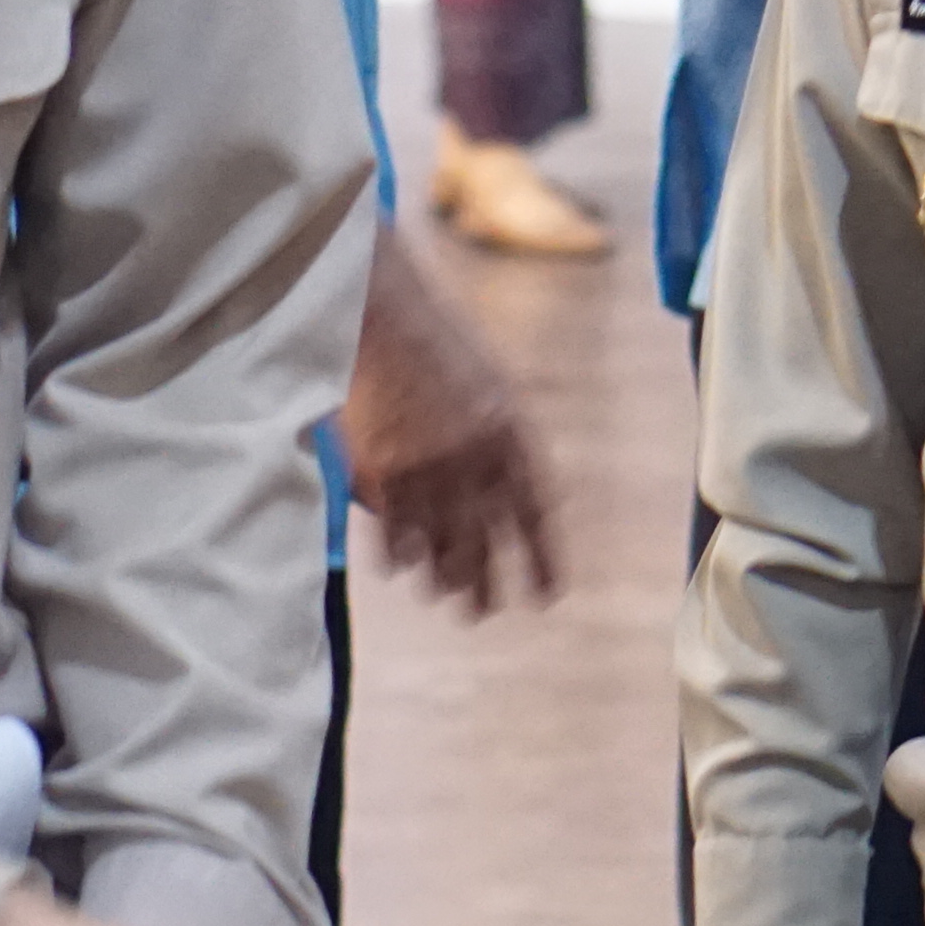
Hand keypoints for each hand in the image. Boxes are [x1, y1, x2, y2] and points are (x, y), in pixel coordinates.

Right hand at [346, 233, 560, 617]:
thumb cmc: (438, 346)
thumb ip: (505, 442)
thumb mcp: (493, 386)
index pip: (534, 515)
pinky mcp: (378, 472)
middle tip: (482, 611)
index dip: (541, 560)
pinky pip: (392, 534)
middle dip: (485, 585)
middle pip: (483, 544)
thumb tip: (517, 500)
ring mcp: (422, 469)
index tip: (547, 596)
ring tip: (444, 596)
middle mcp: (470, 460)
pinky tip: (403, 569)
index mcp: (509, 434)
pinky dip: (398, 556)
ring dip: (442, 580)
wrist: (378, 314)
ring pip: (436, 549)